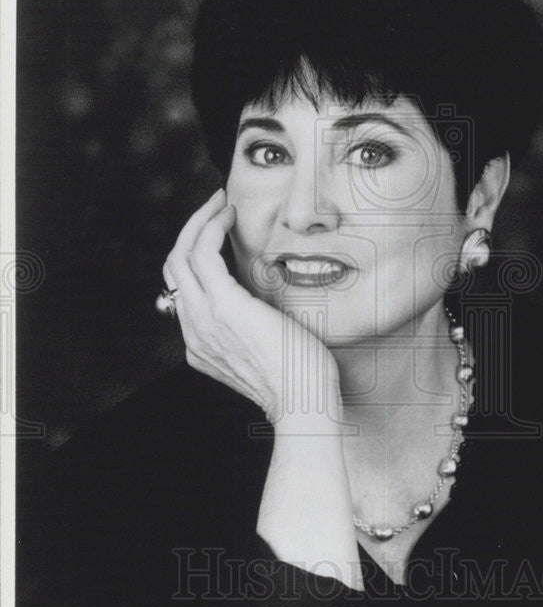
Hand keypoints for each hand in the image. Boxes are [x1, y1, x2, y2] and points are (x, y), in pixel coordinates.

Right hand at [163, 189, 339, 423]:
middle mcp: (193, 332)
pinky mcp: (223, 307)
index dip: (195, 253)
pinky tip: (230, 214)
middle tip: (216, 205)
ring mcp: (203, 320)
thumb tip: (263, 302)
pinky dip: (212, 227)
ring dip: (199, 221)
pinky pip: (202, 254)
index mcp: (201, 344)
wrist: (304, 403)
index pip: (183, 288)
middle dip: (192, 229)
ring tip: (221, 203)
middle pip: (172, 267)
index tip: (219, 230)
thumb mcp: (268, 350)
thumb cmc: (300, 379)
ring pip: (179, 255)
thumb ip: (254, 327)